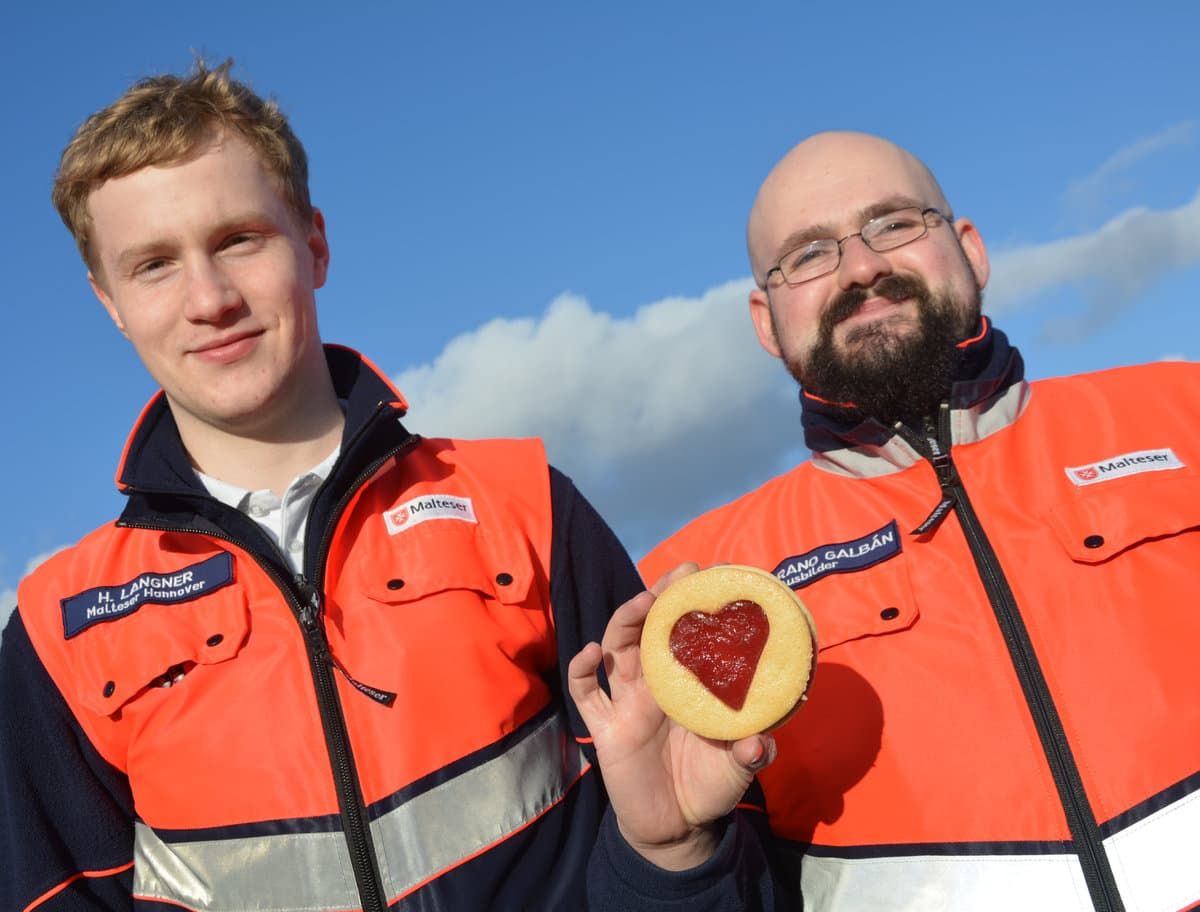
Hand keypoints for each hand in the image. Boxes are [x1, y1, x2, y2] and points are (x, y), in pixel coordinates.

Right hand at [568, 563, 775, 870]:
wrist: (675, 828)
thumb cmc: (708, 787)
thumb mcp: (737, 769)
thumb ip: (750, 754)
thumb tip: (758, 742)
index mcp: (688, 686)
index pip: (687, 634)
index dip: (692, 605)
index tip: (709, 575)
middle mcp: (655, 686)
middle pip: (650, 630)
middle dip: (660, 599)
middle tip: (678, 575)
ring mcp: (627, 704)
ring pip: (618, 649)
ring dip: (626, 622)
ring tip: (641, 602)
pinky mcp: (606, 728)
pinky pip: (586, 693)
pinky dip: (581, 670)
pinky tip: (590, 653)